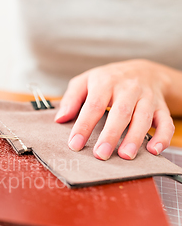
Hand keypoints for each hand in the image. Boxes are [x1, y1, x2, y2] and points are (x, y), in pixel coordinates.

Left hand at [54, 59, 174, 159]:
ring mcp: (147, 98)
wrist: (144, 69)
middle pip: (121, 113)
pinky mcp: (161, 107)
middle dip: (111, 135)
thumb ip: (71, 99)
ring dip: (135, 138)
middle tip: (100, 154)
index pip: (94, 105)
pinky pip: (166, 122)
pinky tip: (154, 151)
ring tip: (125, 156)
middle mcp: (128, 89)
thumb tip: (60, 119)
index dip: (84, 126)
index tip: (75, 144)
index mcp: (106, 82)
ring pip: (143, 118)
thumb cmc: (108, 80)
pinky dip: (162, 137)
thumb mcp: (85, 82)